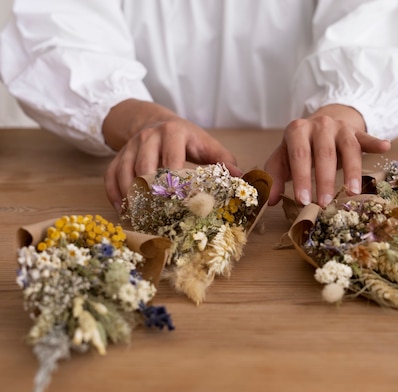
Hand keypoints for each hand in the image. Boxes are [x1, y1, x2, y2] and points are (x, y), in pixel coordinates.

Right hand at [102, 99, 239, 211]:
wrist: (156, 121)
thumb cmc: (188, 139)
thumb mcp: (208, 145)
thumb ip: (224, 161)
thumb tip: (241, 179)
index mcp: (173, 133)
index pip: (172, 160)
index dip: (176, 183)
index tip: (182, 203)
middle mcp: (148, 137)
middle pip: (145, 167)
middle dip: (151, 193)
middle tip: (159, 216)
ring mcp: (130, 146)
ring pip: (125, 173)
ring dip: (132, 197)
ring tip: (141, 218)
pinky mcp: (117, 156)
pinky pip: (111, 177)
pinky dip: (115, 195)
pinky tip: (124, 211)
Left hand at [264, 104, 390, 206]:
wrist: (321, 124)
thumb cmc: (300, 148)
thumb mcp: (284, 158)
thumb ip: (275, 177)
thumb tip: (269, 200)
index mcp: (297, 130)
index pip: (299, 154)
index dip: (301, 177)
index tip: (303, 200)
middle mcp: (320, 125)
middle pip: (324, 153)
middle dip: (324, 179)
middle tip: (324, 203)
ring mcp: (341, 127)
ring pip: (348, 148)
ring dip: (352, 171)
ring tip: (352, 192)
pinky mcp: (357, 132)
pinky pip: (367, 137)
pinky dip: (375, 142)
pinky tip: (385, 147)